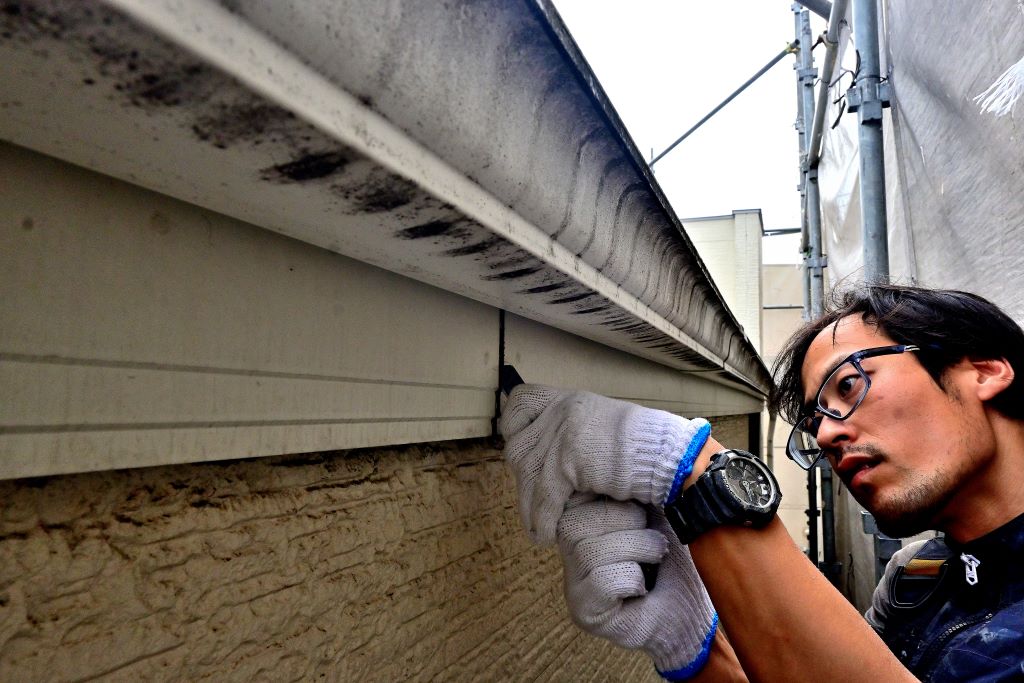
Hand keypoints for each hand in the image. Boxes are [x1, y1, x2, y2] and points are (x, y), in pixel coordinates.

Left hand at [500, 385, 709, 543]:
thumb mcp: (600, 430)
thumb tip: (541, 455)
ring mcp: (563, 432)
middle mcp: (562, 410)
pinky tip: (546, 535)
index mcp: (570, 400)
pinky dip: (544, 519)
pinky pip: (545, 495)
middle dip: (523, 481)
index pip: (522, 401)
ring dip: (530, 508)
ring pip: (528, 475)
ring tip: (537, 529)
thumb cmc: (641, 453)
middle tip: (533, 504)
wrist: (668, 458)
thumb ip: (571, 434)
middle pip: (520, 447)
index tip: (519, 450)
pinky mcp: (568, 459)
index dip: (514, 426)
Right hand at [558, 497, 717, 680]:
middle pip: (578, 518)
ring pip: (590, 549)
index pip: (574, 487)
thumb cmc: (677, 550)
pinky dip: (634, 581)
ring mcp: (572, 578)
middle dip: (630, 521)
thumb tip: (620, 460)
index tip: (643, 504)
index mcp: (580, 510)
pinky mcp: (583, 609)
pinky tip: (643, 587)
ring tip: (654, 558)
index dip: (615, 492)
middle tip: (652, 537)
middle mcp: (567, 544)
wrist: (698, 605)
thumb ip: (630, 483)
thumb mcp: (655, 504)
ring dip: (638, 549)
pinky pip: (602, 581)